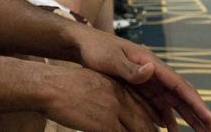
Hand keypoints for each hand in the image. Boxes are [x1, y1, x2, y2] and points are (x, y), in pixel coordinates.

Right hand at [42, 65, 162, 131]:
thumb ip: (107, 95)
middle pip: (144, 120)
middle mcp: (120, 96)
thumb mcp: (92, 84)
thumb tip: (113, 110)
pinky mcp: (105, 123)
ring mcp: (114, 110)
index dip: (152, 117)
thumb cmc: (64, 86)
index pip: (142, 103)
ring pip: (139, 130)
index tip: (160, 124)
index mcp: (117, 86)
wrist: (51, 86)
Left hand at [69, 26, 210, 131]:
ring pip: (173, 101)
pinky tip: (170, 129)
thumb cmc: (95, 49)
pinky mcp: (139, 85)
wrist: (81, 43)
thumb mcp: (110, 58)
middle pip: (182, 96)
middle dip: (200, 114)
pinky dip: (166, 117)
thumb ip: (130, 67)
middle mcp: (154, 72)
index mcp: (151, 63)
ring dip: (187, 117)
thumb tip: (151, 70)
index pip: (180, 86)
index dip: (197, 104)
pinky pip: (158, 103)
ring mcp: (147, 79)